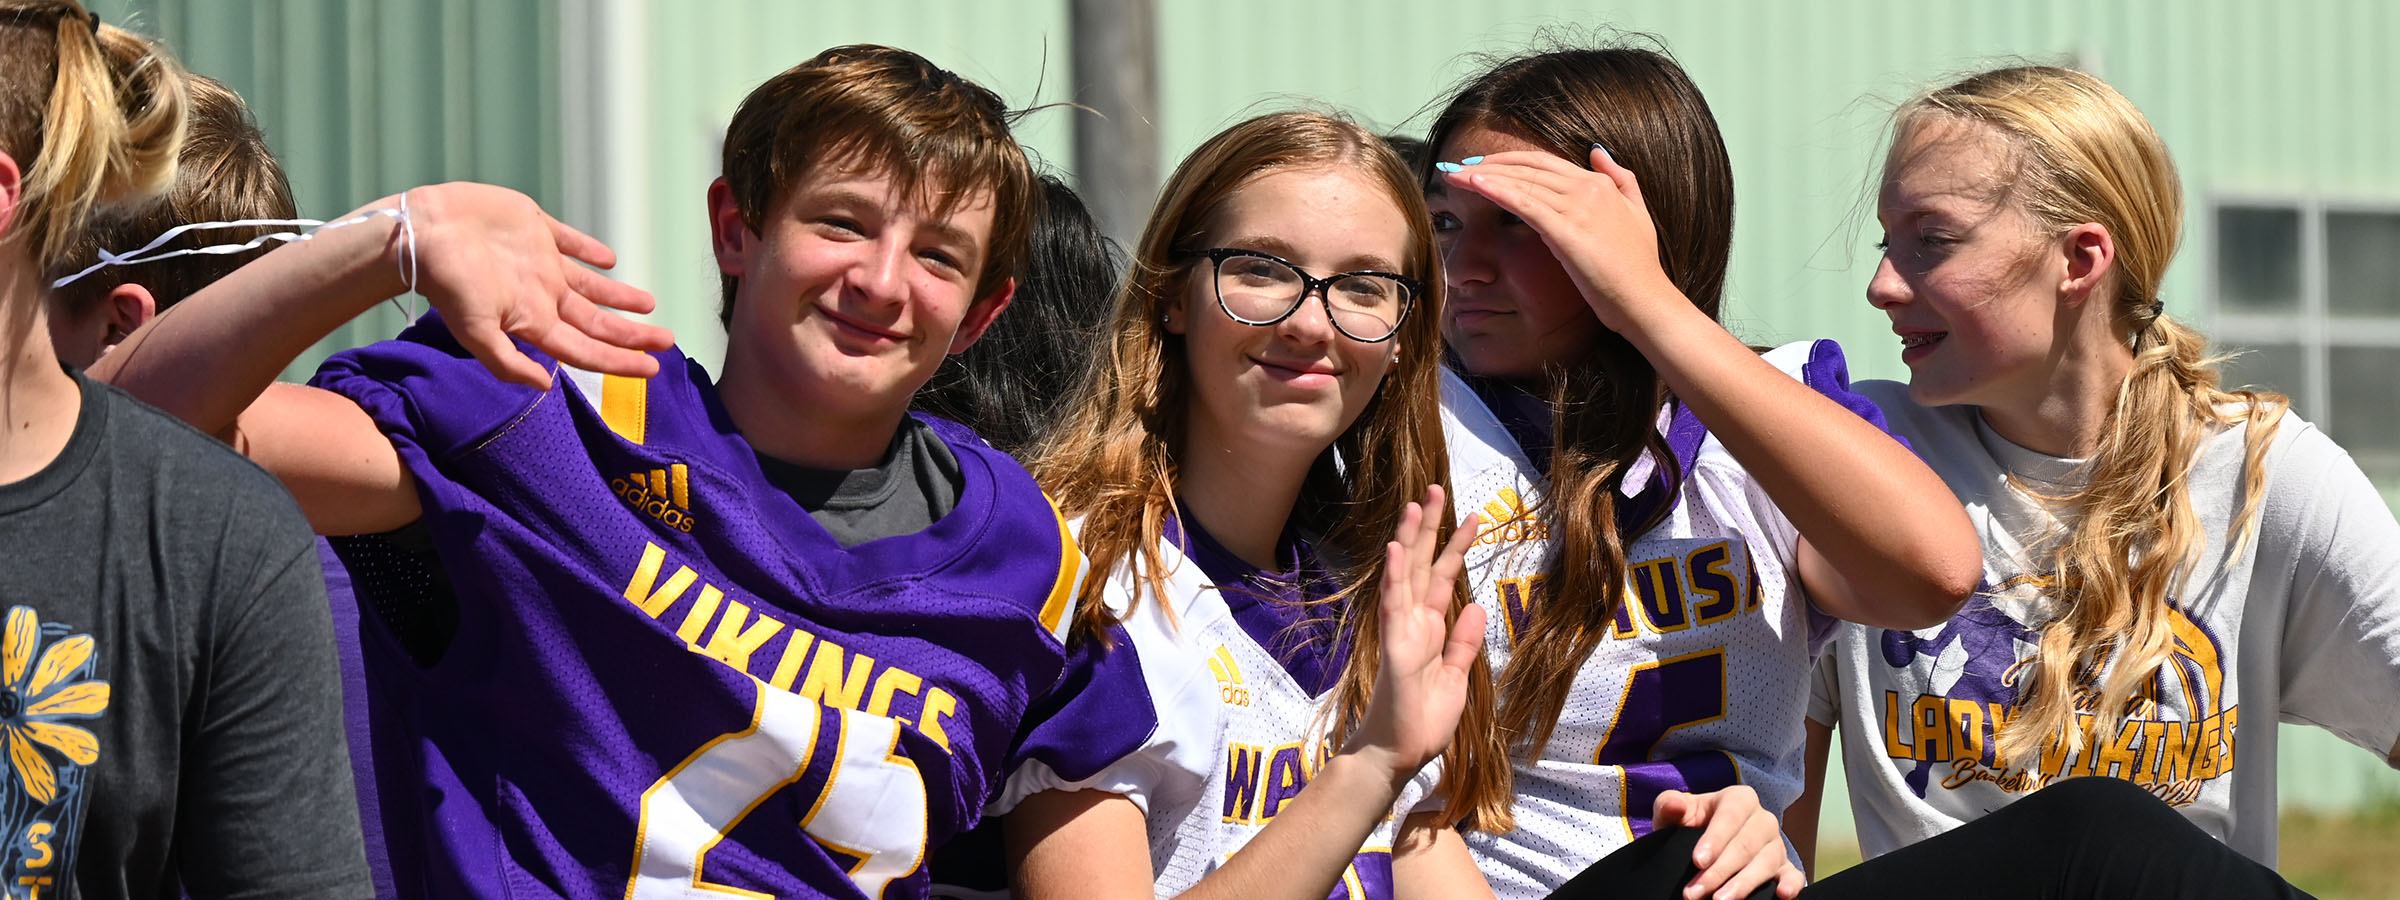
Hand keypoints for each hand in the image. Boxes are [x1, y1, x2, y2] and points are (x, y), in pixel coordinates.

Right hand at [404, 183, 673, 388]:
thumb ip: (508, 363)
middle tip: (668, 340)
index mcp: (532, 320)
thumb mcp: (476, 331)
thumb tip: (546, 387)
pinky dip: (591, 251)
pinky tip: (609, 260)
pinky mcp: (533, 227)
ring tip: (649, 306)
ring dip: (619, 296)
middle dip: (632, 334)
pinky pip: (570, 242)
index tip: (653, 369)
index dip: (619, 360)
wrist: (424, 230)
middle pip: (596, 321)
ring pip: (590, 285)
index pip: (586, 348)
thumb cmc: (447, 283)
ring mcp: (538, 261)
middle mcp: (540, 294)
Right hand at [1349, 485, 1485, 783]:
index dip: (1454, 546)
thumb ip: (1463, 643)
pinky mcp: (1394, 647)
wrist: (1401, 754)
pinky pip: (1393, 607)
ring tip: (1415, 504)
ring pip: (1405, 576)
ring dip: (1408, 540)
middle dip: (1428, 527)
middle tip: (1435, 489)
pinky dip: (1394, 578)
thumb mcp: (1457, 677)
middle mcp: (1413, 622)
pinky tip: (1396, 550)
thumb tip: (1475, 607)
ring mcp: (1400, 631)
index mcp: (1430, 628)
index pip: (1442, 577)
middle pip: (1421, 565)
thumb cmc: (1424, 719)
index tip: (1470, 516)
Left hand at [1437, 147, 1680, 332]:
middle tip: (1458, 168)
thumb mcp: (1637, 211)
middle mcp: (1587, 188)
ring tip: (1453, 176)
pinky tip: (1473, 185)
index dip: (1509, 160)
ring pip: (1521, 182)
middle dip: (1488, 164)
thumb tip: (1597, 149)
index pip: (1544, 162)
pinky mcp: (1566, 231)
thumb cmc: (1638, 266)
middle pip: (1527, 167)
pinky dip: (1496, 190)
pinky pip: (1524, 203)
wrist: (1646, 300)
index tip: (1482, 165)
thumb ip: (1620, 178)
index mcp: (1599, 183)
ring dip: (1483, 176)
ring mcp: (1577, 208)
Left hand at [1655, 786, 1804, 899]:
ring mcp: (1776, 844)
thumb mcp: (1674, 812)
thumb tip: (1674, 805)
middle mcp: (1763, 819)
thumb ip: (1669, 805)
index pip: (1730, 816)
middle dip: (1719, 871)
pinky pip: (1793, 874)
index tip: (1697, 861)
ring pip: (1766, 862)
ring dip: (1743, 884)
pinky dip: (1791, 885)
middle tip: (1694, 893)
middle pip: (1746, 844)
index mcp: (1739, 799)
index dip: (1715, 839)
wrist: (1706, 844)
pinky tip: (1782, 895)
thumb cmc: (1690, 824)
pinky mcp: (1785, 866)